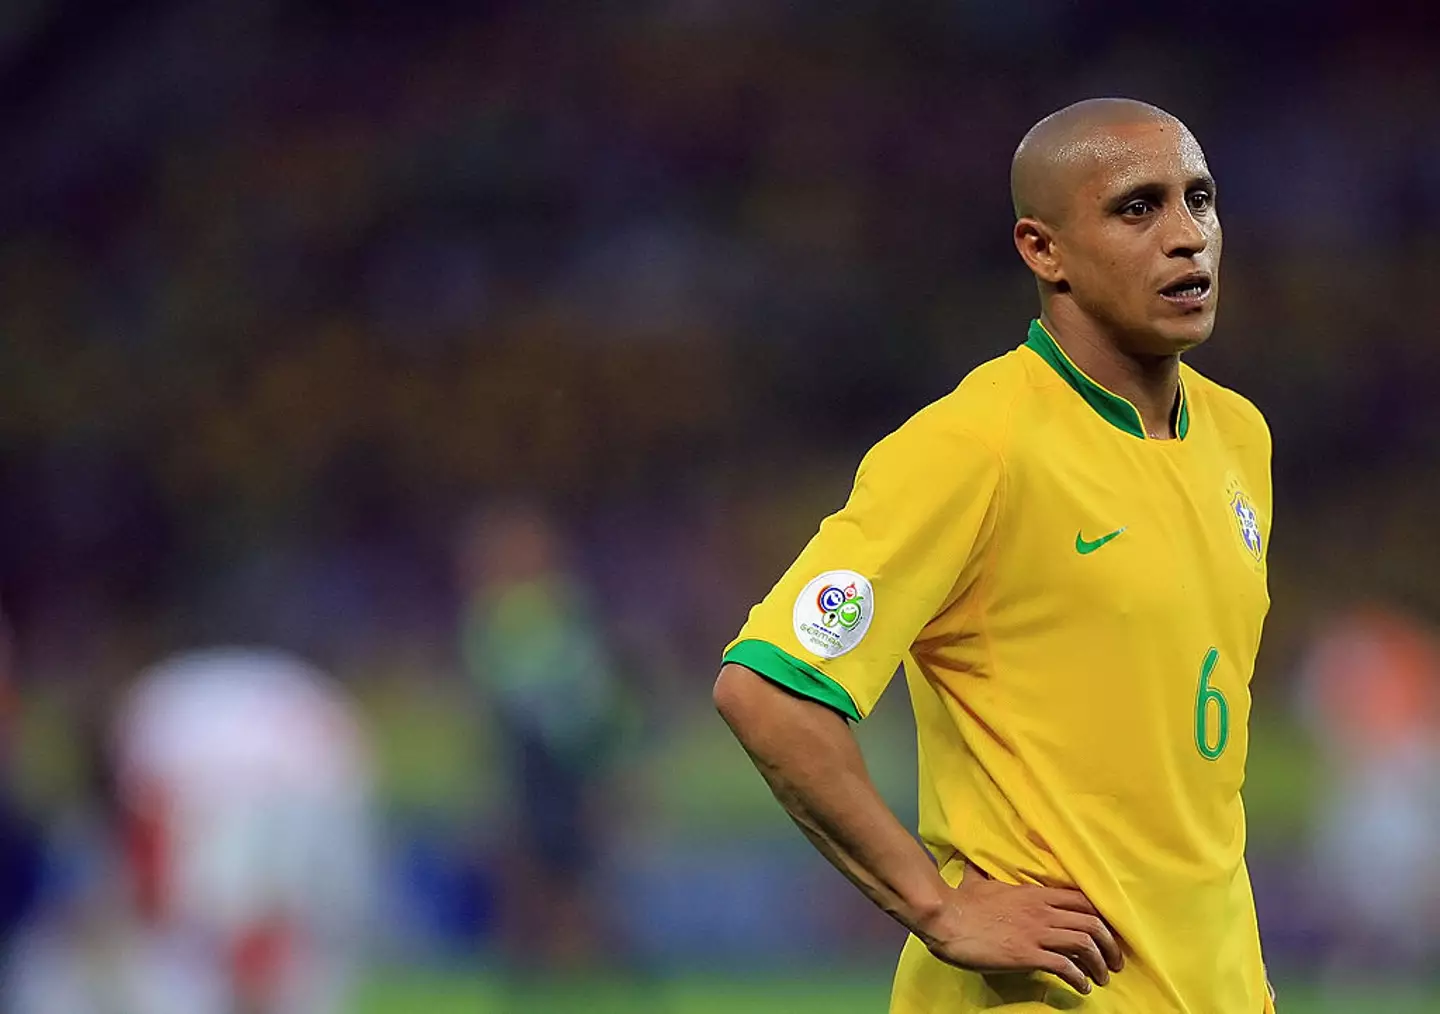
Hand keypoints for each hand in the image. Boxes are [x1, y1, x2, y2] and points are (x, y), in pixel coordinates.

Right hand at [913, 862, 1123, 995]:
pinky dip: (1079, 979)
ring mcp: (1036, 933)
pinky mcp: (1028, 954)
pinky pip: (1065, 966)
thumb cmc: (960, 902)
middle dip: (1110, 945)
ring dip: (1099, 964)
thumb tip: (972, 861)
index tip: (1107, 933)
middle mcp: (1043, 911)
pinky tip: (1082, 987)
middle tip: (1115, 962)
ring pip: (1085, 944)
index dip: (1102, 917)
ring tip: (1102, 978)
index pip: (1083, 900)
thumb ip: (982, 873)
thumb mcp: (976, 881)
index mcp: (1035, 893)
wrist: (945, 917)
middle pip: (1092, 923)